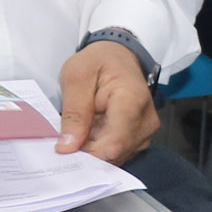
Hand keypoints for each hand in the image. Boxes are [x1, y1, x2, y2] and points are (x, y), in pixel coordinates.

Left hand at [54, 40, 158, 163]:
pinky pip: (117, 152)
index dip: (89, 152)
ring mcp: (145, 131)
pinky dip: (99, 146)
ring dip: (93, 148)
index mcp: (132, 100)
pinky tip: (87, 133)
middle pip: (115, 152)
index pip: (116, 141)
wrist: (118, 56)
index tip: (65, 150)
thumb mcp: (76, 78)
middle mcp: (146, 120)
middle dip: (87, 151)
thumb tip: (68, 146)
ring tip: (77, 130)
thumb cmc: (97, 62)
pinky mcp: (139, 137)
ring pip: (115, 156)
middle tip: (65, 140)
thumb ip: (74, 113)